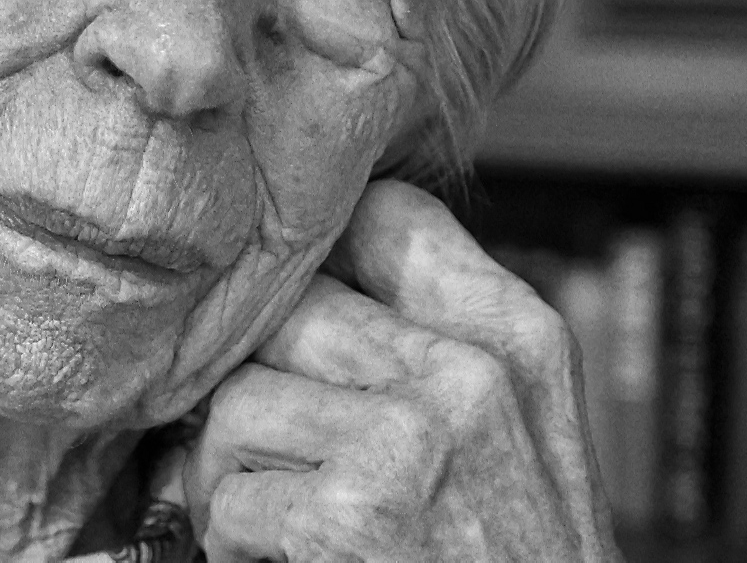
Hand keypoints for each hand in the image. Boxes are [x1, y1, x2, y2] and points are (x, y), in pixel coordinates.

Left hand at [182, 180, 619, 561]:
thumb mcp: (515, 433)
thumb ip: (432, 340)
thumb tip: (300, 276)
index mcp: (518, 337)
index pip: (383, 216)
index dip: (311, 257)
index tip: (289, 320)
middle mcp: (475, 372)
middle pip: (288, 306)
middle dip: (249, 381)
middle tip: (254, 444)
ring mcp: (417, 439)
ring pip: (238, 399)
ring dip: (228, 474)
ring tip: (275, 516)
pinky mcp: (356, 515)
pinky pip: (229, 497)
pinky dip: (234, 546)